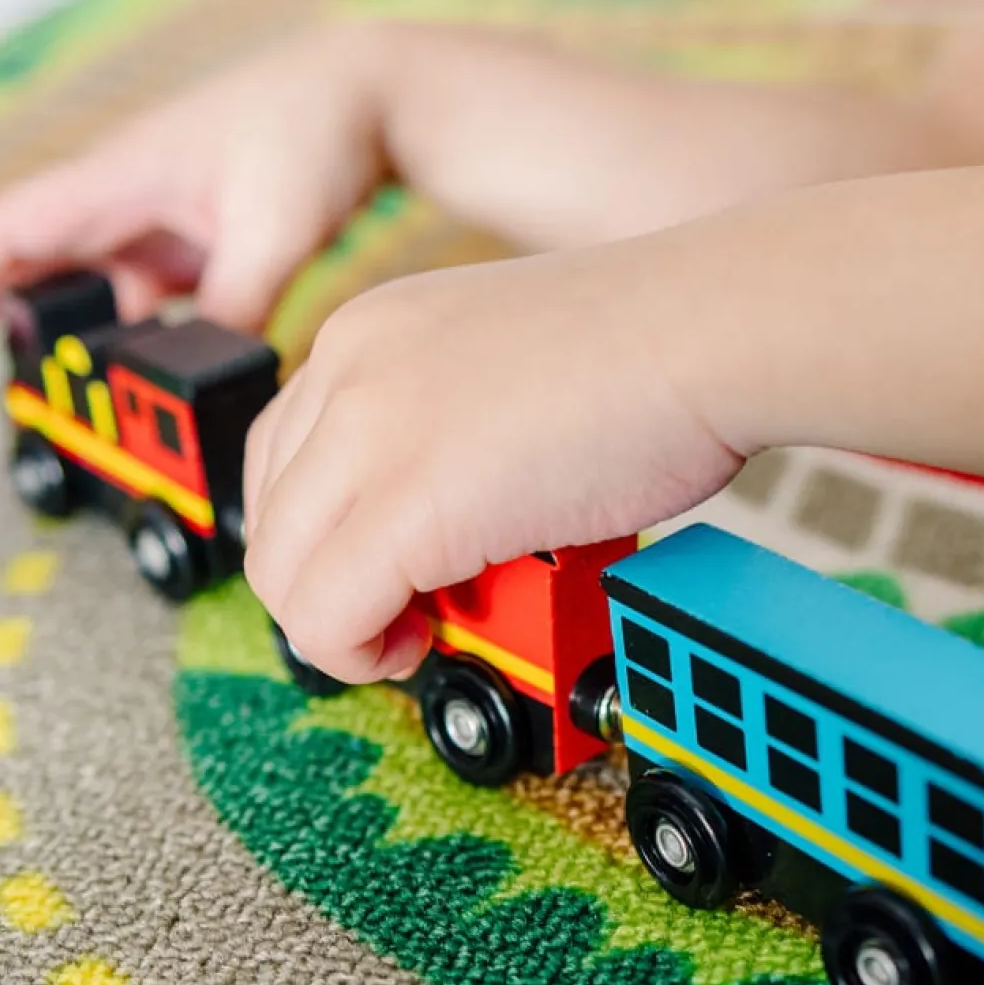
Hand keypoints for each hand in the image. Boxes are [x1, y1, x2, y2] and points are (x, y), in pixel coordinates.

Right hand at [0, 27, 394, 409]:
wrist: (363, 93)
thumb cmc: (312, 131)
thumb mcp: (280, 228)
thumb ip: (236, 307)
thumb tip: (200, 384)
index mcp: (114, 179)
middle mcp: (111, 202)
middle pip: (5, 264)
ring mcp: (140, 228)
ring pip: (58, 292)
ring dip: (16, 340)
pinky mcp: (175, 251)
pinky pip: (115, 306)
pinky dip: (90, 347)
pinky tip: (83, 393)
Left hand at [242, 239, 741, 684]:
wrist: (712, 330)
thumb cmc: (655, 351)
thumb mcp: (506, 372)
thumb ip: (447, 428)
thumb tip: (442, 519)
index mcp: (372, 330)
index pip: (285, 456)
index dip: (325, 533)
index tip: (386, 569)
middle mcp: (350, 365)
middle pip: (271, 518)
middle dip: (322, 586)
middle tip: (400, 613)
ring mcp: (371, 430)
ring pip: (282, 575)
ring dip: (337, 626)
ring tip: (415, 632)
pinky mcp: (408, 503)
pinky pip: (325, 617)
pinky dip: (357, 654)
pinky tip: (418, 644)